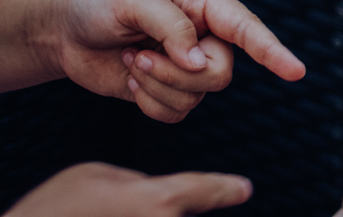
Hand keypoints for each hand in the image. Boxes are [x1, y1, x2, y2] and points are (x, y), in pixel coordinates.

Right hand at [3, 163, 250, 215]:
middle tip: (116, 204)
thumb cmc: (53, 210)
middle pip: (175, 213)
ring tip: (103, 208)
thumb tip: (149, 191)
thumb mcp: (93, 175)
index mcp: (158, 201)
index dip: (224, 188)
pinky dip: (128, 214)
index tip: (243, 188)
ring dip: (141, 211)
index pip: (203, 189)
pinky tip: (109, 211)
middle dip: (155, 209)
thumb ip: (133, 181)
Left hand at [47, 0, 304, 123]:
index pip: (247, 28)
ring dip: (156, 86)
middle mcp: (202, 36)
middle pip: (220, 72)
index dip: (273, 50)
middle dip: (178, 74)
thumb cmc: (97, 0)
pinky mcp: (165, 89)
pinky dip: (149, 103)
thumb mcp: (132, 0)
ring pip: (198, 96)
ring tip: (131, 61)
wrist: (61, 28)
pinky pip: (176, 113)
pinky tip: (131, 80)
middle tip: (141, 56)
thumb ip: (171, 27)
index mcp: (202, 4)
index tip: (296, 71)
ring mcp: (185, 65)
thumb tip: (198, 61)